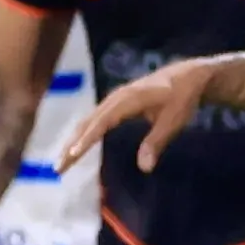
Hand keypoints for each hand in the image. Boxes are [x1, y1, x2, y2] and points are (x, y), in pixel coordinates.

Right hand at [58, 53, 223, 169]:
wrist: (186, 76)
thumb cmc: (181, 98)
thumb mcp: (174, 120)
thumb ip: (157, 142)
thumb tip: (145, 168)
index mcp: (128, 100)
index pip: (102, 122)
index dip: (87, 139)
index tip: (72, 154)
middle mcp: (115, 98)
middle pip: (87, 123)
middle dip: (71, 146)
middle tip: (58, 168)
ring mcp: (112, 100)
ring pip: (87, 122)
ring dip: (72, 142)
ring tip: (61, 163)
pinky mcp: (114, 103)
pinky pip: (93, 120)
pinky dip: (82, 135)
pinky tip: (74, 149)